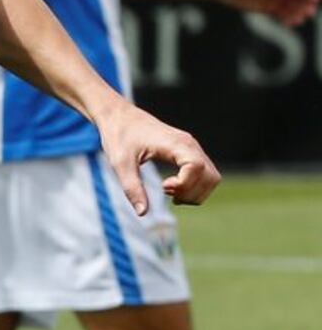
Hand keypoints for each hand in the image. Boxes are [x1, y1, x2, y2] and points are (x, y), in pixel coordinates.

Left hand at [95, 99, 219, 214]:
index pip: (197, 168)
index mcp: (175, 143)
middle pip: (210, 176)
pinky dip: (194, 187)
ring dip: (195, 192)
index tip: (163, 187)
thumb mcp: (120, 163)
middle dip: (192, 193)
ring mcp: (191, 147)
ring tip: (170, 192)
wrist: (118, 116)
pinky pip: (204, 174)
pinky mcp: (188, 152)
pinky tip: (172, 188)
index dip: (184, 184)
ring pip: (211, 177)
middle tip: (167, 193)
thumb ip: (132, 187)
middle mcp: (189, 144)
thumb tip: (143, 213)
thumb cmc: (118, 136)